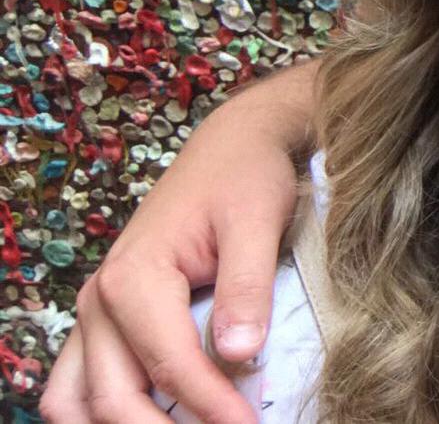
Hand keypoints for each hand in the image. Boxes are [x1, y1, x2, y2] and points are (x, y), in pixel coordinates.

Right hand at [41, 63, 317, 423]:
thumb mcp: (257, 222)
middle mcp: (100, 300)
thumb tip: (240, 354)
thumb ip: (247, 288)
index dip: (211, 407)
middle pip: (113, 397)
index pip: (169, 365)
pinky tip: (155, 419)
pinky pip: (81, 383)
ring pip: (76, 401)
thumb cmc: (246, 178)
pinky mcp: (105, 320)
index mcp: (134, 278)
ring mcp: (95, 313)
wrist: (232, 146)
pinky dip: (104, 412)